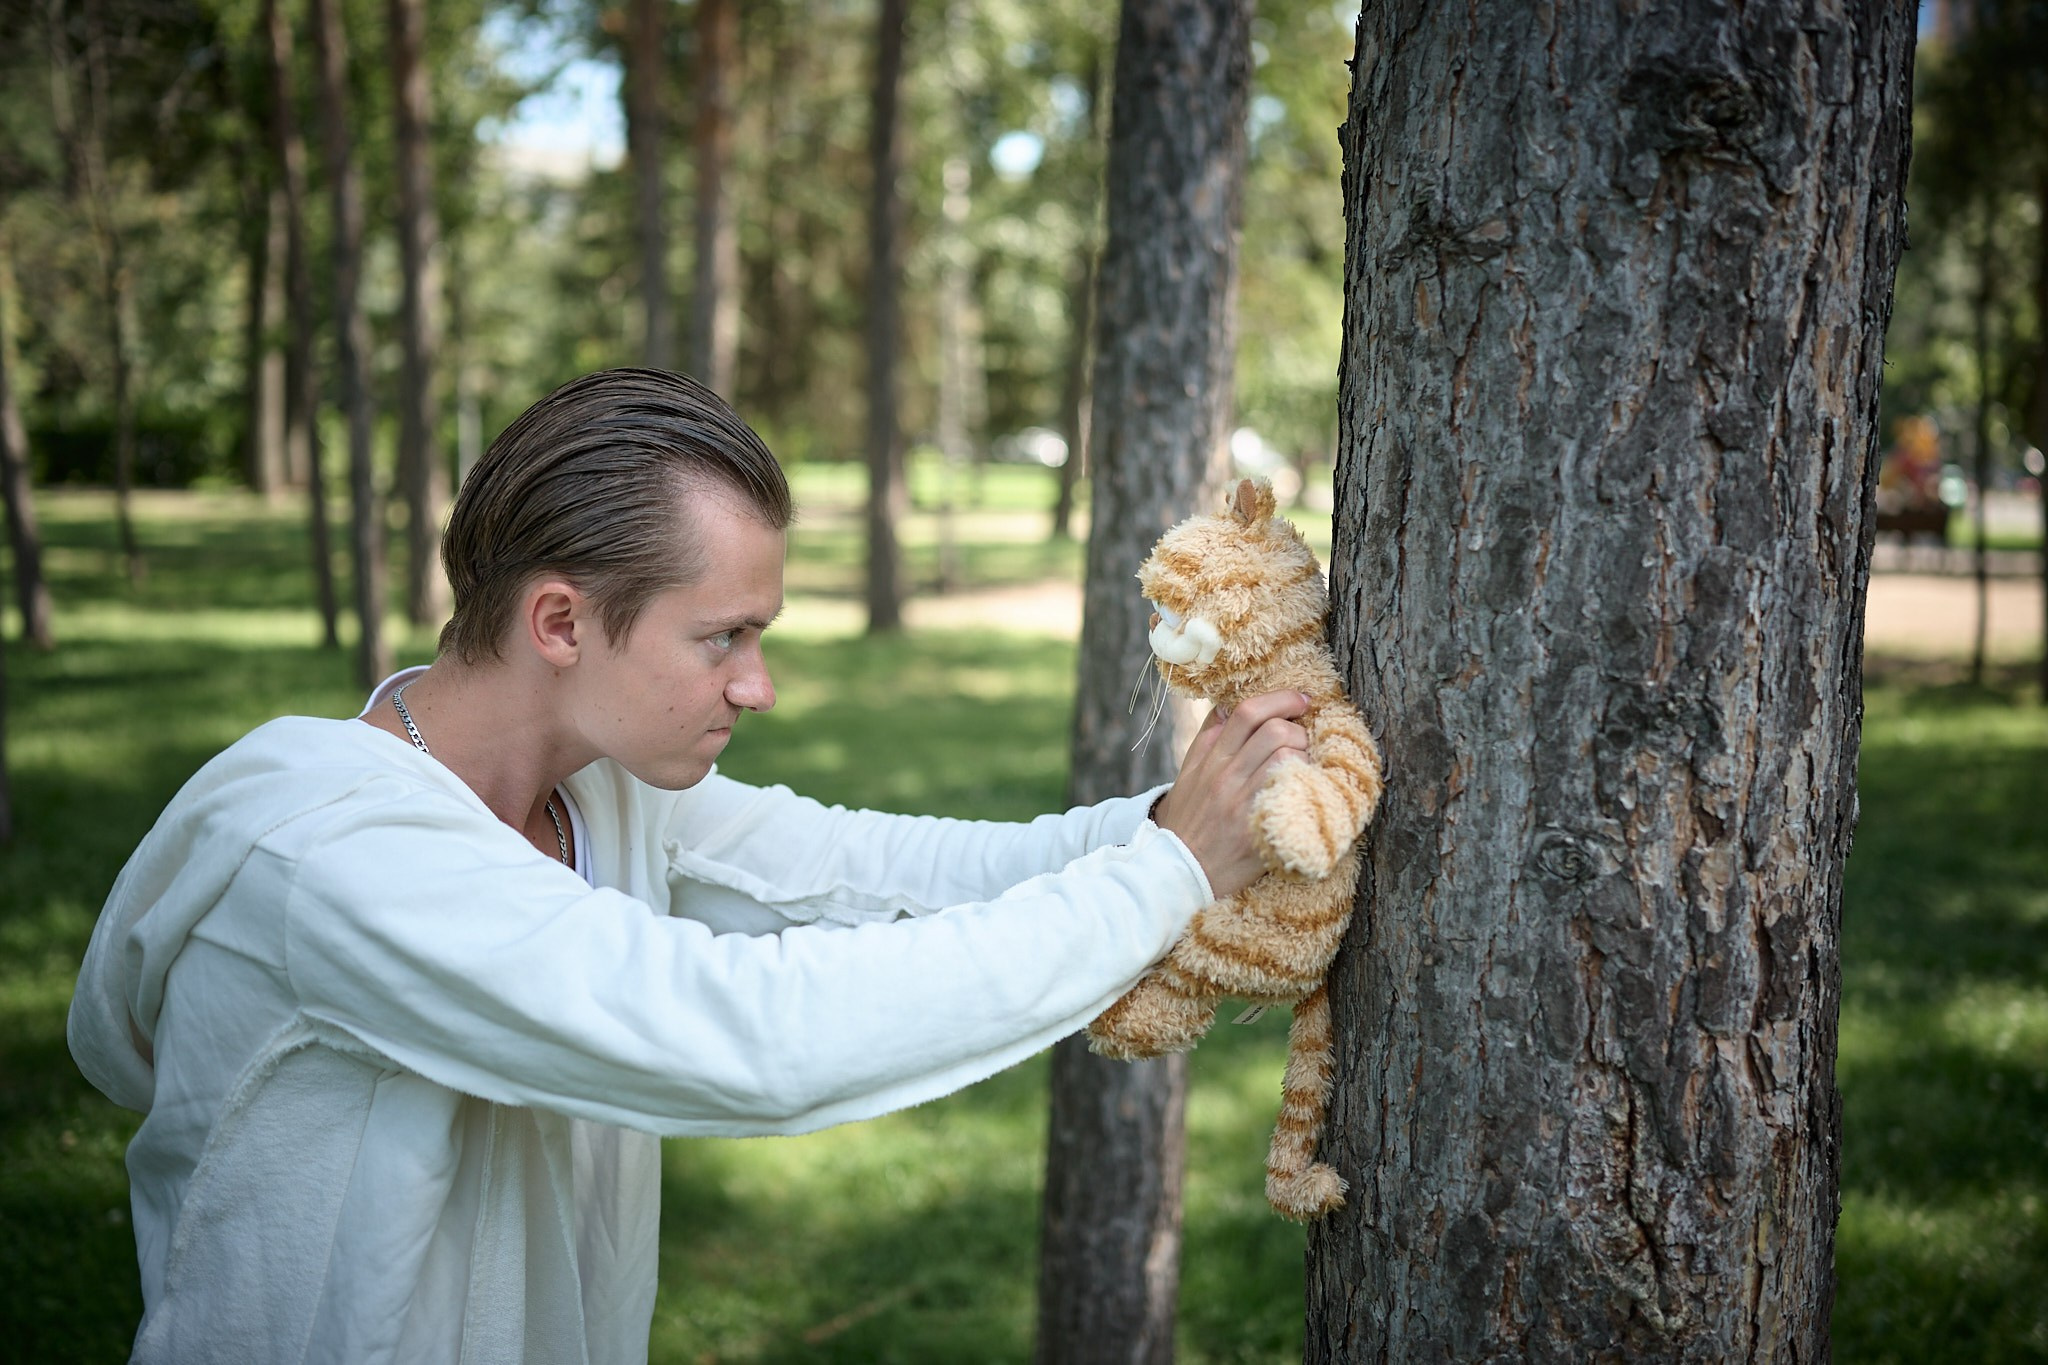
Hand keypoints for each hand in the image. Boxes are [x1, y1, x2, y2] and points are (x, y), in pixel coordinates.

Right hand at [1152, 691, 1309, 897]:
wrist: (1178, 868)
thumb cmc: (1189, 819)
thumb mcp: (1188, 773)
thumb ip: (1208, 738)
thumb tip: (1228, 705)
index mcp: (1210, 759)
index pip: (1246, 713)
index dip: (1281, 699)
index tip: (1302, 699)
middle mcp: (1227, 776)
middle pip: (1275, 731)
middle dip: (1298, 731)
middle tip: (1303, 743)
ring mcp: (1243, 802)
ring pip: (1288, 758)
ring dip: (1305, 758)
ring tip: (1304, 768)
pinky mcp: (1259, 828)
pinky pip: (1292, 793)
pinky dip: (1306, 785)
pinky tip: (1307, 789)